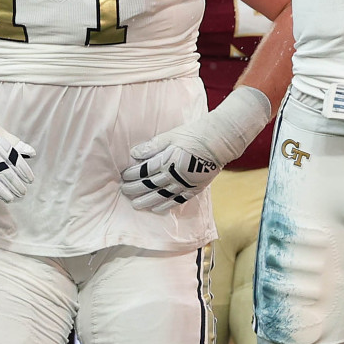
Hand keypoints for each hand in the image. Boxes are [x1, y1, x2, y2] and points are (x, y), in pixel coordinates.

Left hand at [121, 86, 272, 211]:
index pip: (144, 171)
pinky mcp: (194, 188)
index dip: (132, 175)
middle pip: (150, 185)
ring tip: (135, 204)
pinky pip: (177, 200)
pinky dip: (166, 205)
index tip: (123, 176)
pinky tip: (157, 209)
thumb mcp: (171, 135)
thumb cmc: (194, 134)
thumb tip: (134, 154)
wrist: (219, 141)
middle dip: (135, 189)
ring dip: (147, 201)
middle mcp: (175, 175)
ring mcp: (185, 184)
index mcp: (167, 160)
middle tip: (124, 191)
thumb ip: (152, 146)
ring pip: (161, 196)